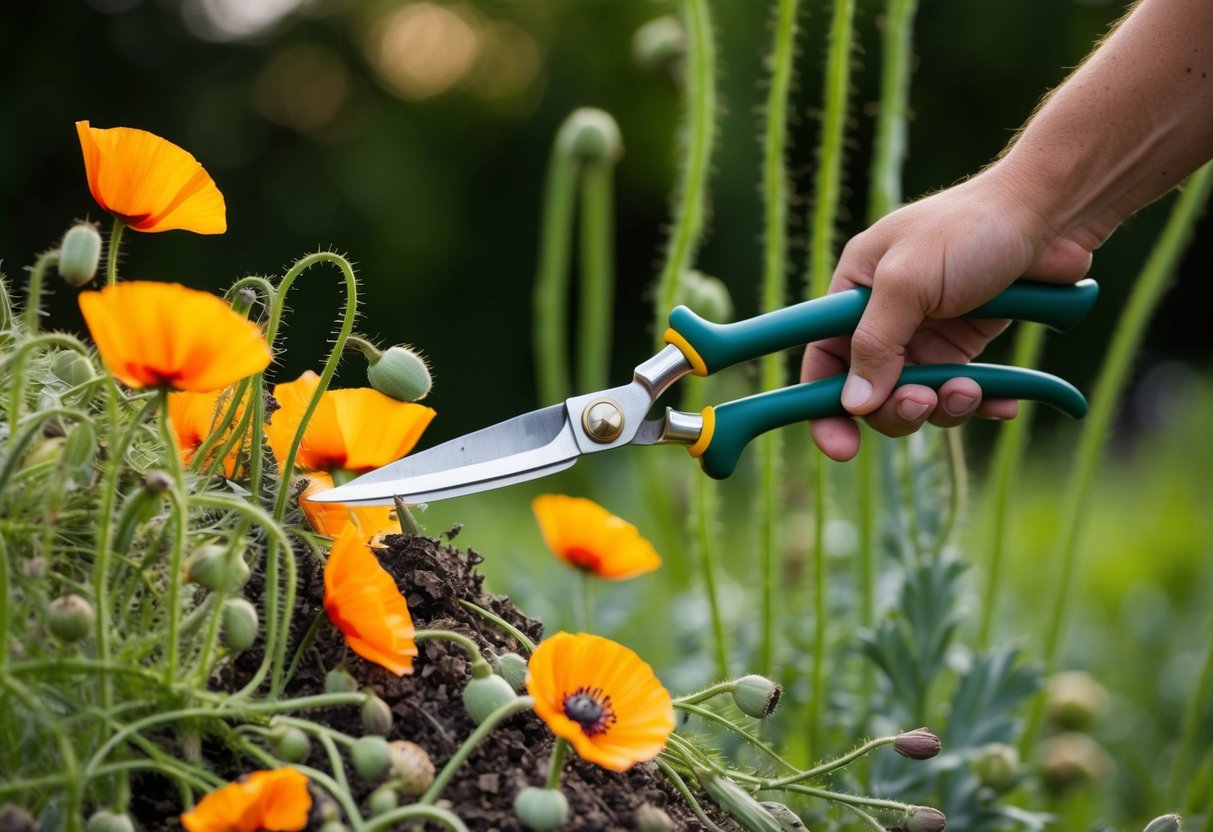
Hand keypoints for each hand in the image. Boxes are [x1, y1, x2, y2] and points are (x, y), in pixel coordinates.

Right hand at [801, 168, 1093, 460]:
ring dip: (943, 406)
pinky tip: (1002, 404)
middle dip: (896, 408)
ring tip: (970, 389)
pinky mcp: (966, 344)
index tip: (841, 448)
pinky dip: (980, 402)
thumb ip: (875, 343)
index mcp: (854, 292)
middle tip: (923, 402)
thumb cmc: (970, 230)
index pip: (823, 358)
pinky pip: (960, 391)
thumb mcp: (907, 281)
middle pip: (870, 391)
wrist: (1049, 213)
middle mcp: (885, 317)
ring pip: (917, 398)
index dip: (823, 405)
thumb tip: (853, 405)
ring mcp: (926, 334)